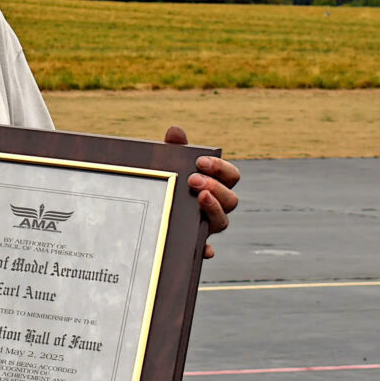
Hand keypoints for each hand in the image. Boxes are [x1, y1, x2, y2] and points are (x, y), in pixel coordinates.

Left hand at [164, 125, 240, 258]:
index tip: (199, 161)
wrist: (148, 213)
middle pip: (231, 200)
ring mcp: (206, 227)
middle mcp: (215, 207)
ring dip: (214, 210)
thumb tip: (175, 131)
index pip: (231, 176)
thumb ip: (174, 150)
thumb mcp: (168, 167)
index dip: (220, 168)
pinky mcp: (193, 244)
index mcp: (214, 185)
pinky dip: (206, 249)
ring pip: (222, 222)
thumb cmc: (166, 185)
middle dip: (216, 187)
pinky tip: (204, 248)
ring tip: (199, 198)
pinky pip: (205, 250)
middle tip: (193, 180)